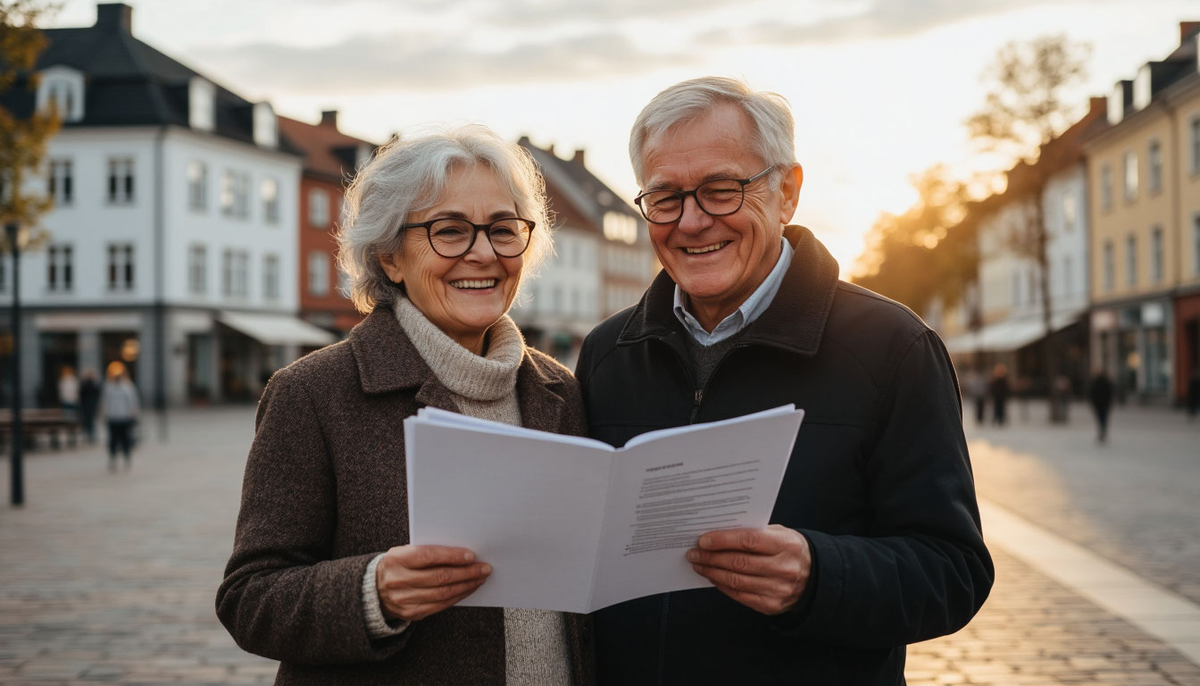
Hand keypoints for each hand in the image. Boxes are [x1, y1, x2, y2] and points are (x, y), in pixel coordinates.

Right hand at [375, 545, 491, 621]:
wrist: (375, 589)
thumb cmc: (398, 565)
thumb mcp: (404, 552)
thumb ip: (427, 550)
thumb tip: (461, 552)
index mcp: (397, 560)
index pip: (428, 556)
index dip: (451, 556)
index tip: (471, 555)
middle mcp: (399, 581)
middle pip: (439, 577)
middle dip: (466, 572)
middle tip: (484, 568)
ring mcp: (405, 600)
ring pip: (443, 594)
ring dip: (466, 585)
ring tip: (480, 578)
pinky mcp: (412, 614)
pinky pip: (440, 605)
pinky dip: (458, 596)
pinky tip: (468, 589)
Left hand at [686, 524, 811, 614]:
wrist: (813, 577)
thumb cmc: (788, 549)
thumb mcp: (779, 533)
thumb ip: (754, 532)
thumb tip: (718, 534)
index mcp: (786, 544)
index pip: (749, 541)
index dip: (723, 540)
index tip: (703, 540)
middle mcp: (783, 568)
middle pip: (739, 563)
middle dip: (711, 558)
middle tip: (694, 553)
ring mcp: (778, 589)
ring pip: (736, 581)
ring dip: (712, 572)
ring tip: (699, 565)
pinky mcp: (771, 605)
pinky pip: (740, 596)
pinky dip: (722, 586)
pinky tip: (713, 577)